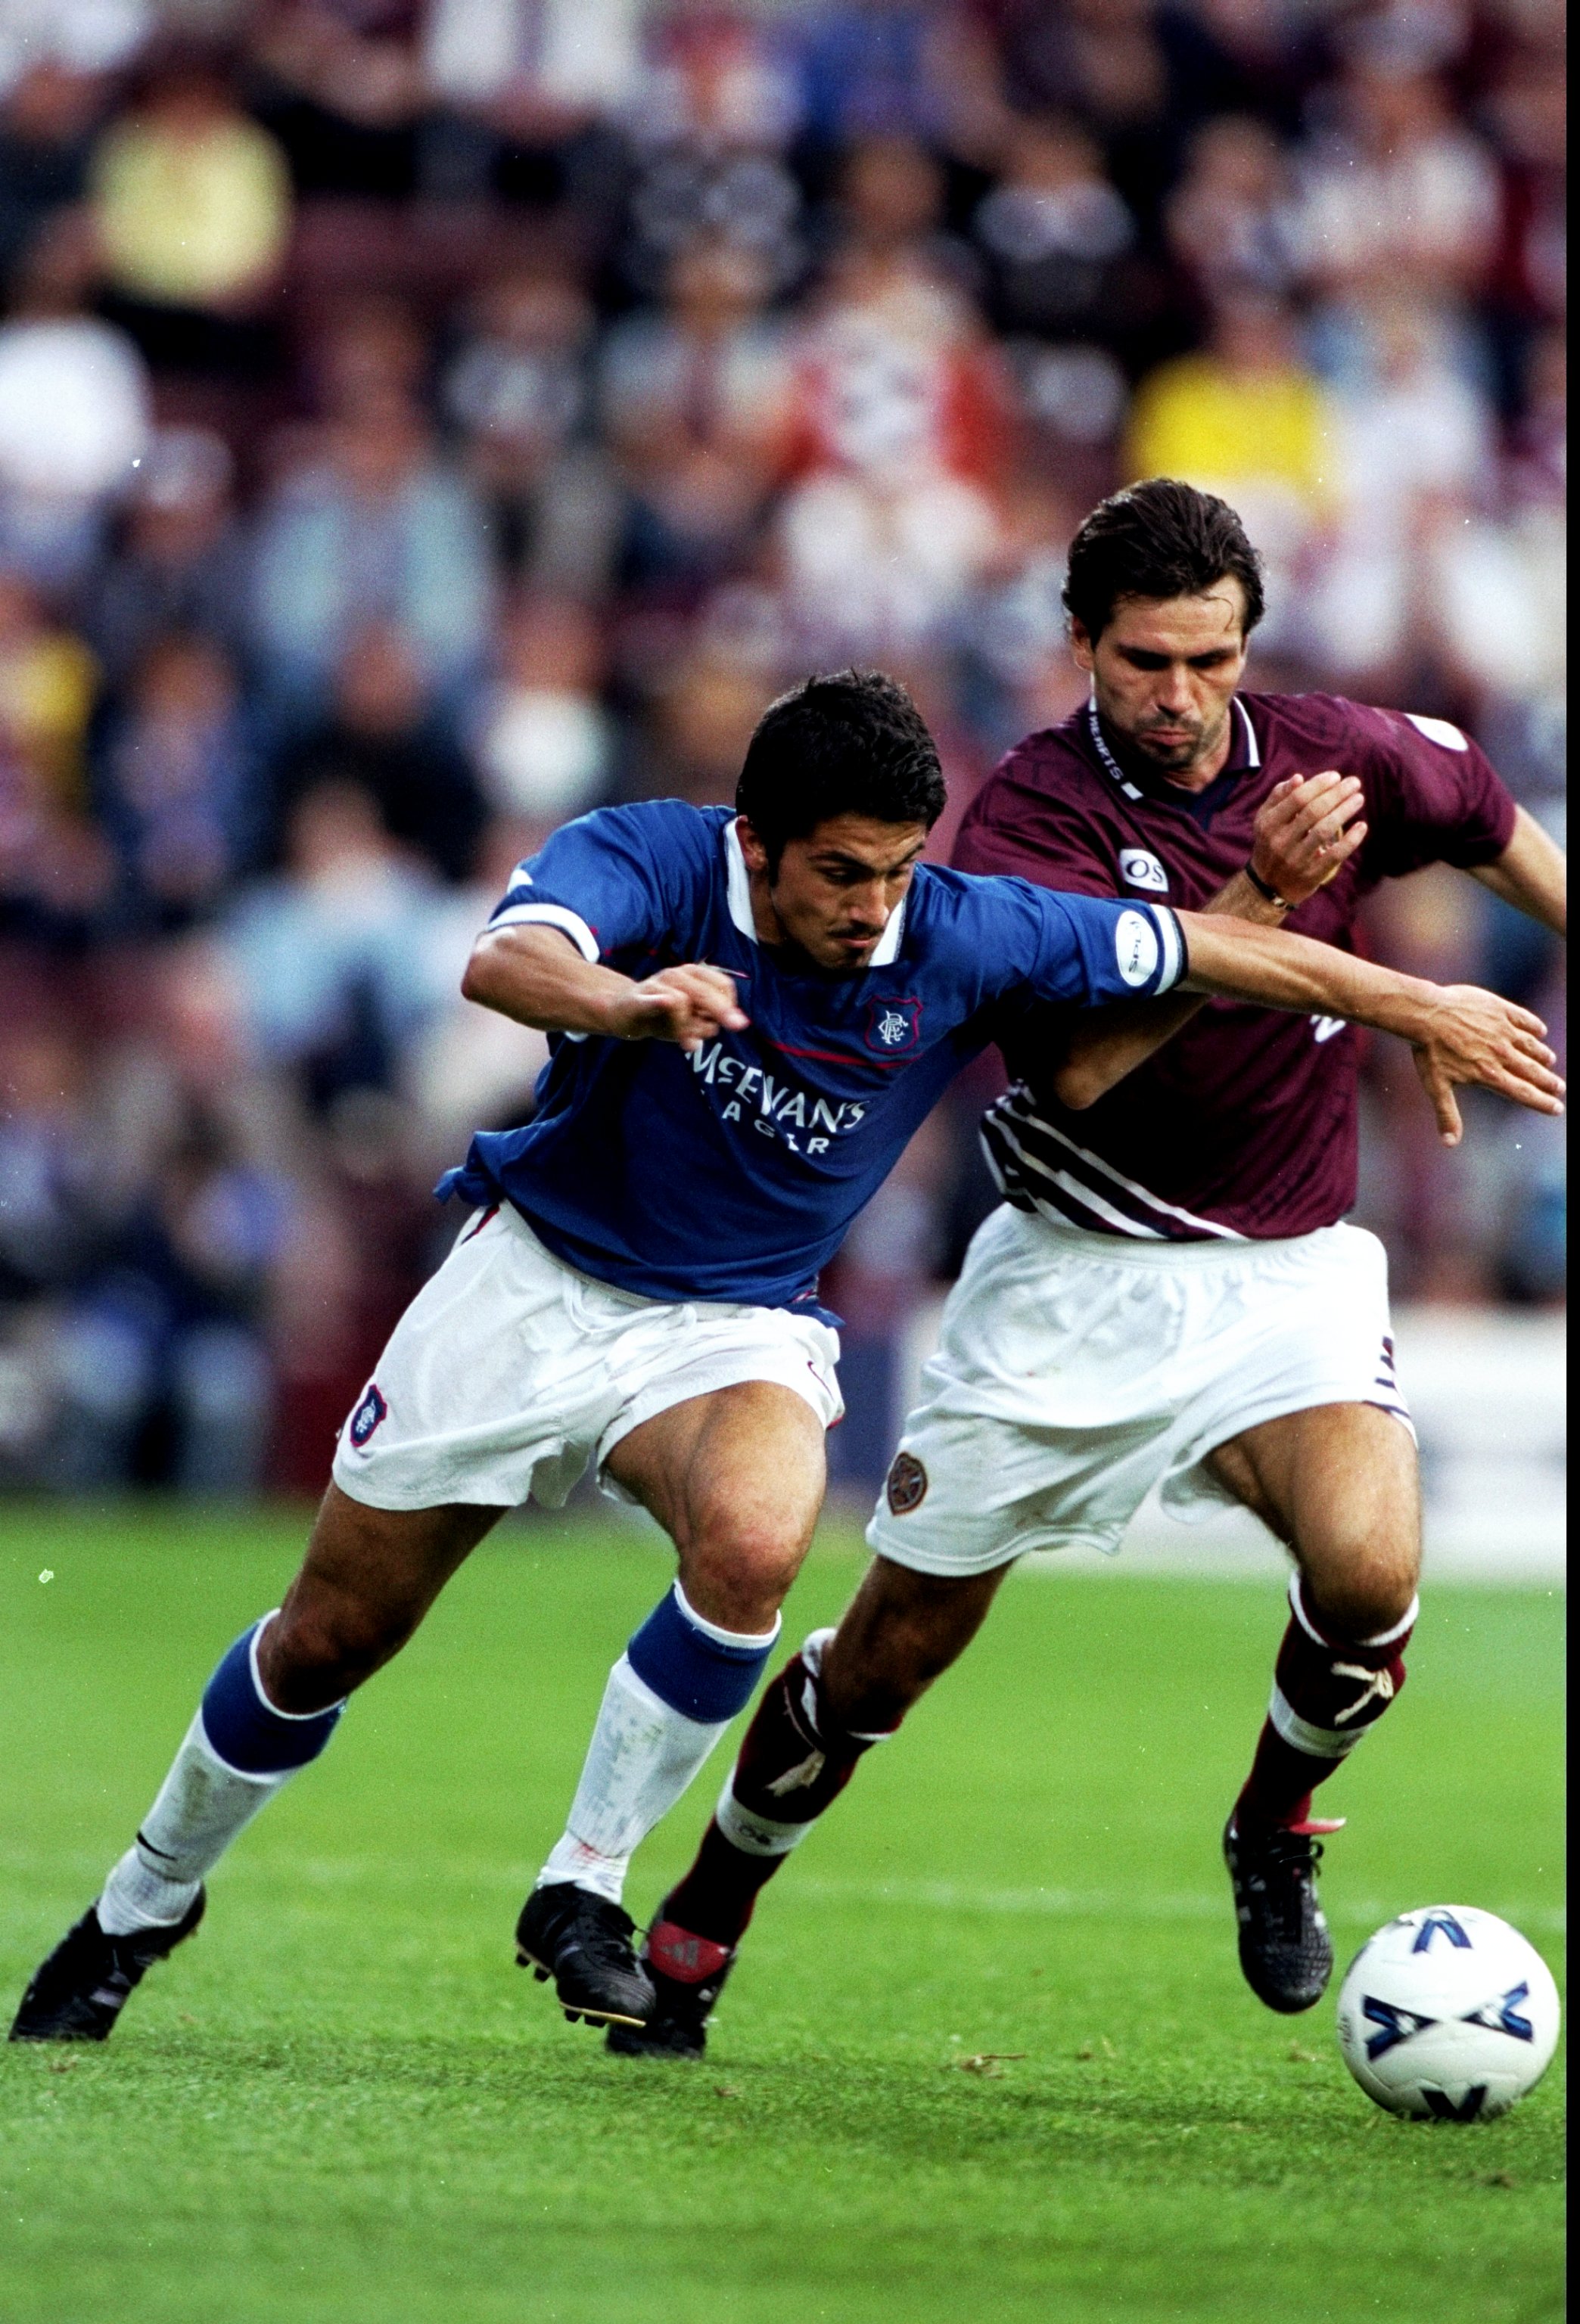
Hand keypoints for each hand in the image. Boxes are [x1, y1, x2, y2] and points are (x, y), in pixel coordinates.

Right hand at [608, 963, 749, 1051]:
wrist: (621, 1012)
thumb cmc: (661, 1016)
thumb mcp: (690, 1020)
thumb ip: (709, 1022)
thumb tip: (733, 1025)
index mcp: (692, 976)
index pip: (722, 984)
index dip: (730, 1004)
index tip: (725, 1023)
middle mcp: (676, 975)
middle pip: (704, 992)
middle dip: (721, 1011)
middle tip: (736, 1026)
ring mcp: (655, 985)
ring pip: (682, 1001)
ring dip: (688, 1027)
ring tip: (685, 1043)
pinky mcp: (636, 1000)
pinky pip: (650, 1000)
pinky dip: (658, 1001)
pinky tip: (665, 1001)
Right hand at [1251, 772, 1366, 906]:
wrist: (1268, 886)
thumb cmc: (1271, 843)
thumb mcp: (1266, 819)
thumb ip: (1279, 797)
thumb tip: (1299, 778)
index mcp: (1269, 823)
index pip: (1297, 798)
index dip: (1319, 785)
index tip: (1336, 776)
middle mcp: (1280, 841)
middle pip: (1313, 811)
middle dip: (1337, 794)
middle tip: (1355, 783)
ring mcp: (1296, 859)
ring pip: (1324, 830)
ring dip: (1345, 811)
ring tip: (1359, 799)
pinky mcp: (1311, 875)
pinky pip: (1334, 855)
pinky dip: (1351, 840)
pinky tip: (1362, 826)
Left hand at [1409, 986, 1564, 1145]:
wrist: (1425, 1013)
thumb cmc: (1429, 1051)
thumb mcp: (1436, 1085)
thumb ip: (1447, 1114)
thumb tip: (1450, 1144)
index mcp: (1489, 1074)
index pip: (1522, 1092)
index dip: (1541, 1102)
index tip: (1556, 1108)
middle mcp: (1501, 1054)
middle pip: (1532, 1071)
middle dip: (1548, 1081)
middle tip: (1560, 1088)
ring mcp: (1502, 1030)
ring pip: (1531, 1045)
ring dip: (1542, 1055)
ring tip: (1549, 1061)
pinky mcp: (1500, 1010)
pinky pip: (1524, 1019)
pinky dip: (1534, 1026)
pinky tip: (1540, 1031)